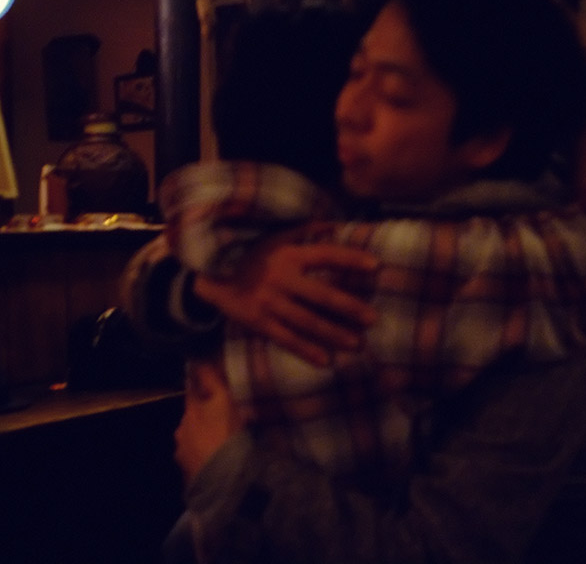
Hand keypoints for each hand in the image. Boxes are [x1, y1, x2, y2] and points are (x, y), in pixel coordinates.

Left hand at [173, 360, 242, 484]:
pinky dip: (204, 458)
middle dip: (203, 417)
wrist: (223, 478)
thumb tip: (196, 358)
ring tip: (220, 443)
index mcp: (190, 412)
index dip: (200, 387)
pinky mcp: (189, 474)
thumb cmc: (225, 433)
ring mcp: (183, 454)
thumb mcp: (222, 400)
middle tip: (221, 419)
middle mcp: (181, 431)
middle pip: (192, 418)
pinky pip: (197, 460)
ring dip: (203, 439)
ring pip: (193, 440)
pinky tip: (217, 461)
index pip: (192, 393)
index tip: (207, 384)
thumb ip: (210, 379)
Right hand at [192, 236, 379, 366]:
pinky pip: (286, 338)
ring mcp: (270, 302)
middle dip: (349, 308)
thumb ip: (305, 231)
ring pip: (307, 321)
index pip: (326, 256)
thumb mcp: (275, 238)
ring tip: (357, 343)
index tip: (376, 266)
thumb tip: (335, 224)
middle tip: (372, 319)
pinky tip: (326, 360)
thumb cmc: (252, 255)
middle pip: (321, 295)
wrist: (210, 276)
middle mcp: (281, 278)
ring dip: (334, 333)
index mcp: (288, 255)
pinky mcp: (259, 322)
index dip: (351, 260)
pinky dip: (306, 350)